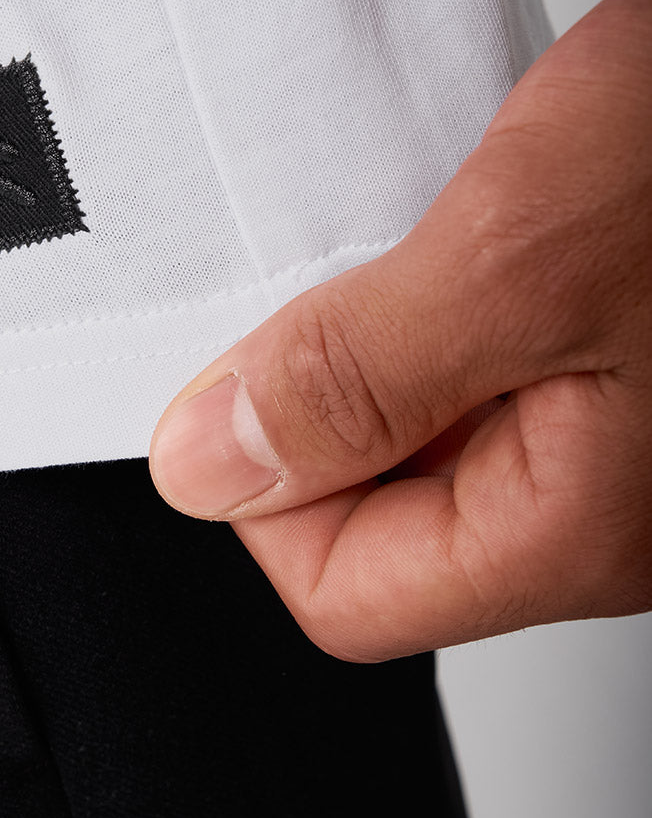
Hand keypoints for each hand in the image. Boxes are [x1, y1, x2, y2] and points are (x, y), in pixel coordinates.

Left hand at [148, 0, 651, 662]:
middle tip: (330, 280)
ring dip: (381, 340)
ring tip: (406, 240)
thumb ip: (356, 379)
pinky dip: (441, 302)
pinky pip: (487, 370)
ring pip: (430, 438)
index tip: (245, 369)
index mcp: (582, 530)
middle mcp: (608, 513)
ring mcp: (627, 441)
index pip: (341, 590)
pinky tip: (455, 227)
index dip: (262, 489)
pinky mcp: (626, 363)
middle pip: (381, 522)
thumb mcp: (522, 247)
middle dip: (323, 405)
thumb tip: (207, 469)